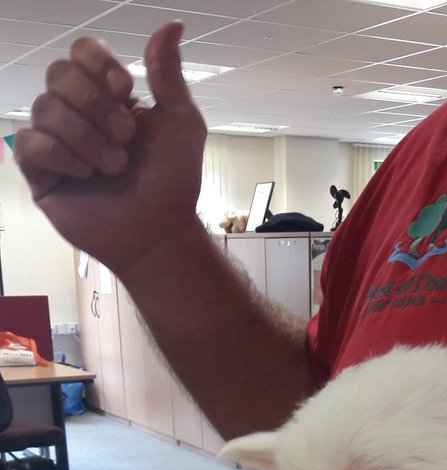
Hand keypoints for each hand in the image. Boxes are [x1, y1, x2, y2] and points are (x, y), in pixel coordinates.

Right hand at [14, 22, 205, 274]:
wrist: (159, 233)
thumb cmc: (172, 182)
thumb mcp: (181, 123)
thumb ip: (168, 74)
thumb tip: (172, 25)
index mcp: (107, 95)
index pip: (82, 52)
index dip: (99, 64)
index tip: (126, 91)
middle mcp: (77, 113)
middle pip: (59, 74)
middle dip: (95, 103)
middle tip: (126, 137)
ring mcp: (56, 143)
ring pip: (45, 108)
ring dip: (86, 136)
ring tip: (115, 166)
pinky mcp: (41, 175)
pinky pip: (30, 144)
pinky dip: (61, 155)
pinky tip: (86, 175)